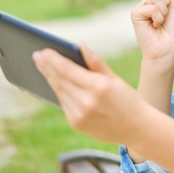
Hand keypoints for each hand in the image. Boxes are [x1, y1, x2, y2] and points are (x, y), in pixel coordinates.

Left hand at [33, 43, 150, 143]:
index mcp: (98, 86)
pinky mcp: (76, 123)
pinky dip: (59, 91)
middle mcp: (86, 101)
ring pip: (59, 91)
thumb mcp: (115, 78)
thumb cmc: (128, 99)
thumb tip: (80, 45)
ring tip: (42, 66)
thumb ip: (95, 62)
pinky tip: (55, 82)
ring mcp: (79, 114)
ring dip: (49, 78)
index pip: (68, 70)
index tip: (43, 50)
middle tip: (36, 55)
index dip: (53, 59)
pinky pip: (63, 103)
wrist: (137, 128)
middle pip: (59, 80)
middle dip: (46, 67)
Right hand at [131, 0, 173, 72]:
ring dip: (164, 10)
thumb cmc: (173, 31)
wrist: (168, 48)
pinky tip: (155, 26)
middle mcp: (147, 1)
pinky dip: (158, 17)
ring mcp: (140, 7)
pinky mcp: (135, 14)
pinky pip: (151, 7)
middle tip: (166, 14)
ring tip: (161, 22)